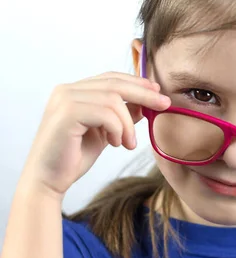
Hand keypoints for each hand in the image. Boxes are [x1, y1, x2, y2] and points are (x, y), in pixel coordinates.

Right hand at [21, 71, 170, 197]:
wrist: (49, 180)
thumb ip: (121, 115)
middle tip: (164, 106)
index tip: (158, 93)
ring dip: (128, 124)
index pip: (112, 78)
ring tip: (128, 143)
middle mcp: (67, 90)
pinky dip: (117, 129)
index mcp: (74, 91)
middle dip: (145, 94)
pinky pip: (105, 114)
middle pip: (116, 83)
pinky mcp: (66, 114)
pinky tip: (115, 144)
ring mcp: (65, 100)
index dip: (137, 83)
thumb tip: (146, 103)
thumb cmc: (75, 156)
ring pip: (113, 100)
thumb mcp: (105, 131)